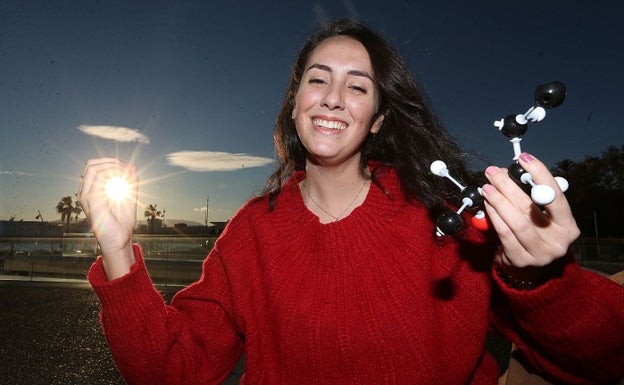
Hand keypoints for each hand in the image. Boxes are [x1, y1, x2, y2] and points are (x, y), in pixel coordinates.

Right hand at [77, 158, 137, 278]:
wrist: (120, 240)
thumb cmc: (122, 222)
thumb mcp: (130, 197)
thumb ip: (131, 182)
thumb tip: (132, 166)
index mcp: (92, 191)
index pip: (95, 166)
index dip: (111, 163)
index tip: (127, 170)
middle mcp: (86, 192)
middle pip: (91, 164)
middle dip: (111, 163)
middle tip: (126, 172)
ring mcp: (86, 196)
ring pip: (93, 168)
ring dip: (112, 168)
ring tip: (125, 177)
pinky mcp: (90, 200)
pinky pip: (97, 179)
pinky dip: (112, 176)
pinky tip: (122, 184)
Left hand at [481, 152, 579, 268]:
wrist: (528, 267)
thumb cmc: (534, 233)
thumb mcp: (541, 216)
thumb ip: (531, 196)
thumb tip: (506, 172)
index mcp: (568, 226)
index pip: (556, 196)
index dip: (540, 175)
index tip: (524, 158)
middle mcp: (558, 241)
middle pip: (531, 208)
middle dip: (509, 186)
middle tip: (494, 172)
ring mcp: (540, 253)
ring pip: (516, 221)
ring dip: (499, 200)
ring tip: (487, 187)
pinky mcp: (521, 260)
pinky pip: (504, 233)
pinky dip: (494, 215)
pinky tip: (488, 204)